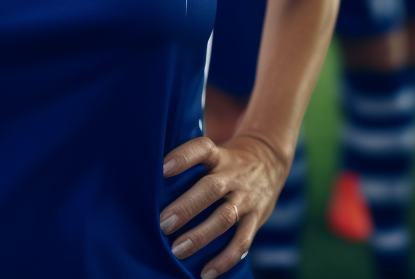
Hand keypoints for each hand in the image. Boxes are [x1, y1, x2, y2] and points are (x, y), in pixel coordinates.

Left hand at [159, 134, 286, 277]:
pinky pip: (242, 241)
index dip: (183, 157)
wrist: (268, 162)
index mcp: (218, 156)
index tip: (162, 168)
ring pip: (225, 217)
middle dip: (186, 207)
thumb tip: (147, 180)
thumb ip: (189, 165)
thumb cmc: (223, 161)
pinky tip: (206, 272)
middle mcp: (232, 175)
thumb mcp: (212, 153)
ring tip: (177, 250)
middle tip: (163, 223)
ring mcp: (245, 198)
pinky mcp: (256, 219)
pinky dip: (225, 259)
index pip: (201, 149)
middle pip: (210, 189)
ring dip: (201, 236)